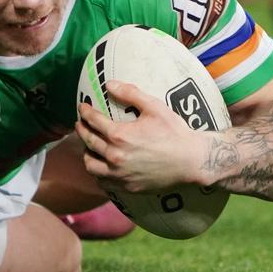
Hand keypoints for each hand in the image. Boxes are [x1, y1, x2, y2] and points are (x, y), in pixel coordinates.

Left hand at [76, 80, 209, 192]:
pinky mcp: (127, 187)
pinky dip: (98, 173)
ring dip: (86, 153)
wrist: (192, 161)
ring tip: (89, 146)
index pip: (93, 121)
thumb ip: (130, 93)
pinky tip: (101, 166)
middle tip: (80, 124)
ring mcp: (120, 175)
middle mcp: (115, 157)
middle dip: (82, 130)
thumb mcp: (154, 107)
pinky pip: (103, 181)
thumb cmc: (174, 132)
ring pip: (91, 165)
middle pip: (88, 141)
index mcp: (119, 135)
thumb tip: (109, 84)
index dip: (85, 112)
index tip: (82, 107)